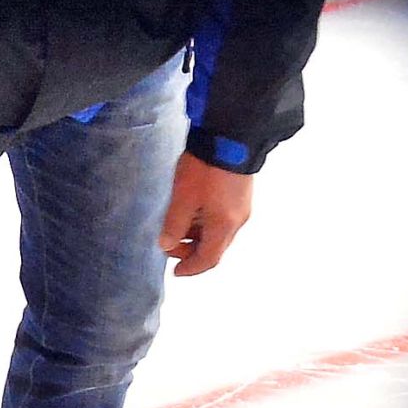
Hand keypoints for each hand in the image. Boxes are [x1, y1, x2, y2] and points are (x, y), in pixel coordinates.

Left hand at [160, 154, 254, 278]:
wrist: (230, 135)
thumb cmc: (205, 169)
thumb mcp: (183, 198)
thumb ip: (174, 224)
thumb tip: (166, 245)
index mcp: (224, 227)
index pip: (208, 259)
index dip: (191, 268)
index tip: (176, 272)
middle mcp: (237, 221)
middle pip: (215, 247)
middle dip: (192, 251)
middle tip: (170, 245)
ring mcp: (241, 207)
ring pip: (218, 232)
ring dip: (198, 235)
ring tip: (177, 227)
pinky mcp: (240, 193)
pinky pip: (222, 217)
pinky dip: (206, 222)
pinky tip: (192, 211)